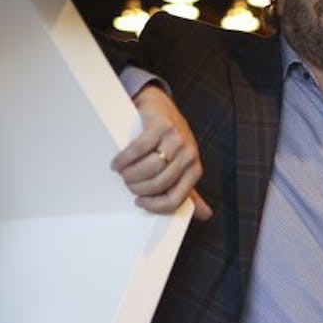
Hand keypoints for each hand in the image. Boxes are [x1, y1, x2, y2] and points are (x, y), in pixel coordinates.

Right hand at [110, 85, 211, 219]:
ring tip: (122, 173)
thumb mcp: (182, 167)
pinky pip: (139, 149)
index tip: (140, 202)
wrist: (161, 107)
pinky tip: (117, 162)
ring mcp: (176, 138)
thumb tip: (205, 215)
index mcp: (195, 170)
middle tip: (127, 183)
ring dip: (130, 174)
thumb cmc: (170, 141)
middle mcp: (189, 154)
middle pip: (159, 184)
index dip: (154, 205)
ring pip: (149, 168)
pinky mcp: (161, 125)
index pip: (175, 200)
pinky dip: (124, 159)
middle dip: (137, 188)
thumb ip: (190, 191)